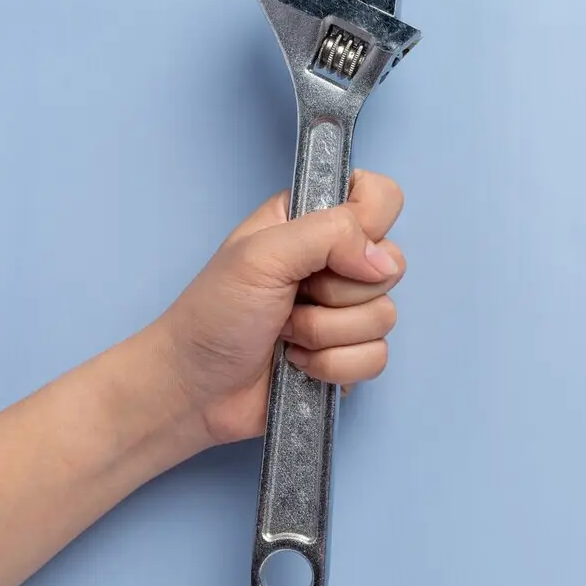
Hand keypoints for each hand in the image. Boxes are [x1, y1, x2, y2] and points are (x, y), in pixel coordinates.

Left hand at [154, 169, 406, 446]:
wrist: (194, 388)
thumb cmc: (213, 314)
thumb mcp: (262, 254)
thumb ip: (330, 235)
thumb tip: (383, 262)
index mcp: (313, 221)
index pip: (381, 197)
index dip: (369, 224)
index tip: (333, 250)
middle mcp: (335, 261)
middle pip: (391, 264)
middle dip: (338, 292)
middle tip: (292, 297)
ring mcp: (345, 311)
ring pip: (385, 316)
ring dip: (327, 333)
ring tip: (286, 334)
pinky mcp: (349, 355)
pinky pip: (377, 357)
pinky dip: (333, 366)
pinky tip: (298, 362)